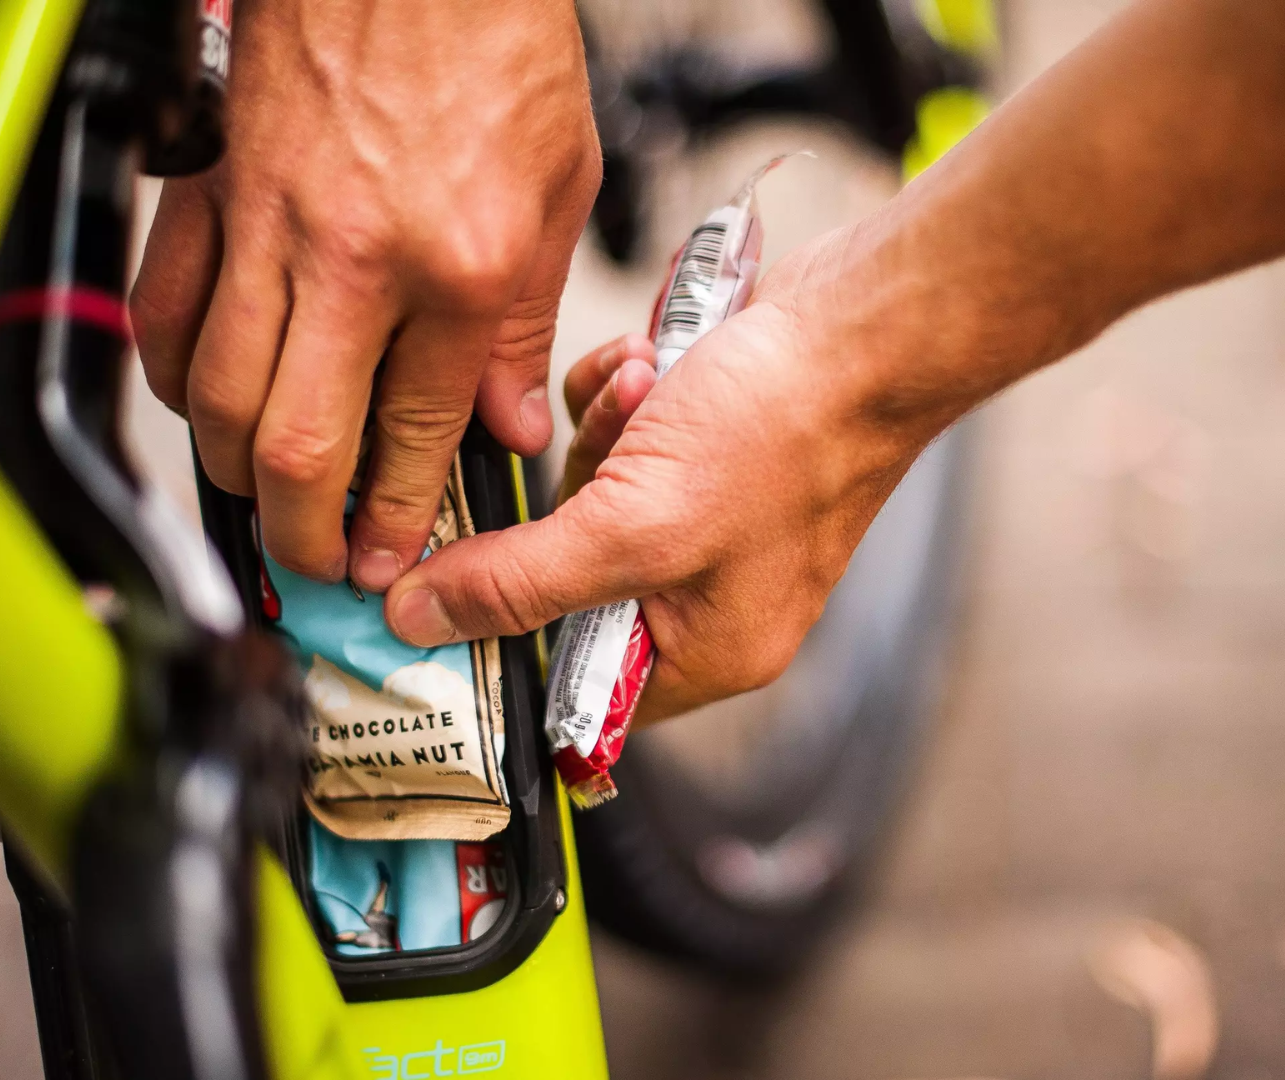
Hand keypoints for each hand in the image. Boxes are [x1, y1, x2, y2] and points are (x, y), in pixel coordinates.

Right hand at [131, 0, 600, 589]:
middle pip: (299, 445)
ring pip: (216, 397)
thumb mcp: (562, 188)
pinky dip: (169, 378)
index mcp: (460, 267)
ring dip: (233, 474)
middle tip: (317, 566)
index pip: (415, 437)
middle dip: (303, 535)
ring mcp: (269, 226)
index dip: (396, 520)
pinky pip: (162, 311)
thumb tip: (507, 424)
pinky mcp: (211, 189)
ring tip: (265, 505)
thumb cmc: (494, 41)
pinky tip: (197, 405)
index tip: (387, 562)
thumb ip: (525, 323)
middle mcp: (356, 261)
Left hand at [381, 232, 940, 721]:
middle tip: (610, 451)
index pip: (577, 686)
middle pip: (569, 575)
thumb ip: (519, 581)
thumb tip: (418, 623)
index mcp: (709, 651)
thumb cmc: (784, 434)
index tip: (447, 590)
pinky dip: (621, 396)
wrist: (866, 324)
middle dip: (573, 497)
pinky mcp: (706, 452)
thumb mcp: (633, 524)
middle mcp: (710, 596)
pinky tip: (654, 363)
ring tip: (651, 389)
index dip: (511, 641)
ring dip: (601, 432)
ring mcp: (711, 519)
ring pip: (589, 493)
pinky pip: (619, 439)